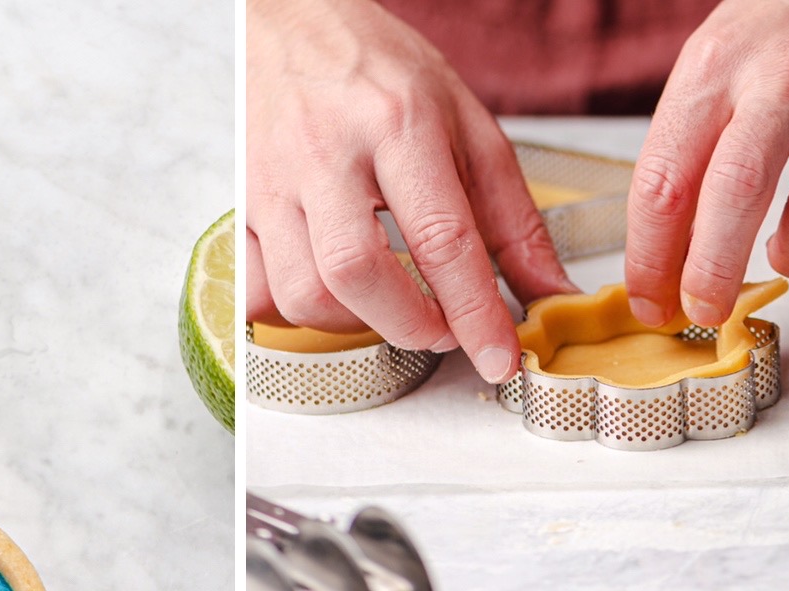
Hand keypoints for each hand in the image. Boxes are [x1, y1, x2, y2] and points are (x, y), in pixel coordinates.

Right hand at [247, 0, 576, 383]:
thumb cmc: (378, 70)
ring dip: (356, 324)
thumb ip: (510, 214)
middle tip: (441, 329)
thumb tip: (546, 289)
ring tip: (390, 306)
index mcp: (396, 122)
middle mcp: (328, 154)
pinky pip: (257, 292)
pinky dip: (293, 316)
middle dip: (409, 325)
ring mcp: (274, 184)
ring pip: (305, 294)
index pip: (442, 238)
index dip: (474, 313)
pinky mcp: (242, 209)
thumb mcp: (464, 122)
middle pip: (358, 275)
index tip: (499, 359)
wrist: (291, 20)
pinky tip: (328, 298)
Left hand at [623, 0, 788, 330]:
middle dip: (711, 280)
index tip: (653, 303)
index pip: (662, 186)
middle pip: (733, 202)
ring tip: (788, 253)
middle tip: (707, 311)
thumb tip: (667, 255)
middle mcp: (787, 77)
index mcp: (718, 68)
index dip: (649, 265)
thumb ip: (690, 148)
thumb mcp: (719, 58)